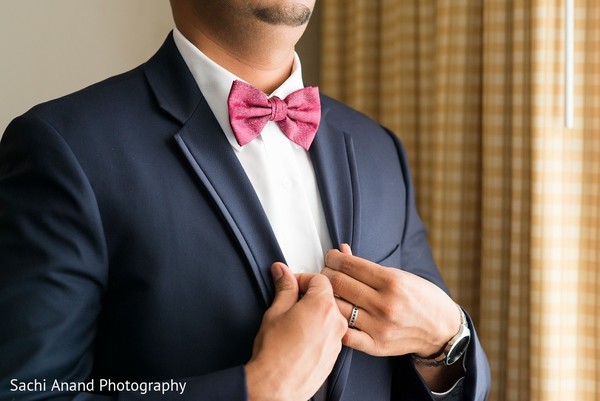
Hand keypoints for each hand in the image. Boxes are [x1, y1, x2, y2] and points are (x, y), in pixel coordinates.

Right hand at [245, 263, 346, 400]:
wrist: (277, 385)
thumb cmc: (275, 353)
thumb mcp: (275, 311)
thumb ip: (284, 288)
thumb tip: (283, 272)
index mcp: (322, 306)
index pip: (319, 278)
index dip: (302, 278)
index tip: (291, 283)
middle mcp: (336, 321)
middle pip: (327, 296)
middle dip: (308, 296)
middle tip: (290, 302)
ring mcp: (338, 339)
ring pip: (329, 315)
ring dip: (314, 313)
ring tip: (294, 323)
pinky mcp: (335, 353)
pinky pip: (330, 333)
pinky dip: (318, 330)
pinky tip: (300, 338)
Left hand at [322, 245, 459, 358]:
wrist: (442, 329)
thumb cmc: (421, 298)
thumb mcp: (399, 275)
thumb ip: (368, 266)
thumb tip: (342, 251)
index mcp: (392, 281)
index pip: (348, 265)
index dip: (333, 258)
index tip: (331, 257)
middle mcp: (385, 304)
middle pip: (338, 284)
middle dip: (326, 273)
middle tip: (326, 272)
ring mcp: (379, 327)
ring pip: (337, 307)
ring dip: (327, 297)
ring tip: (328, 292)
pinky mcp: (376, 346)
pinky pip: (344, 334)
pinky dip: (335, 322)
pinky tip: (337, 314)